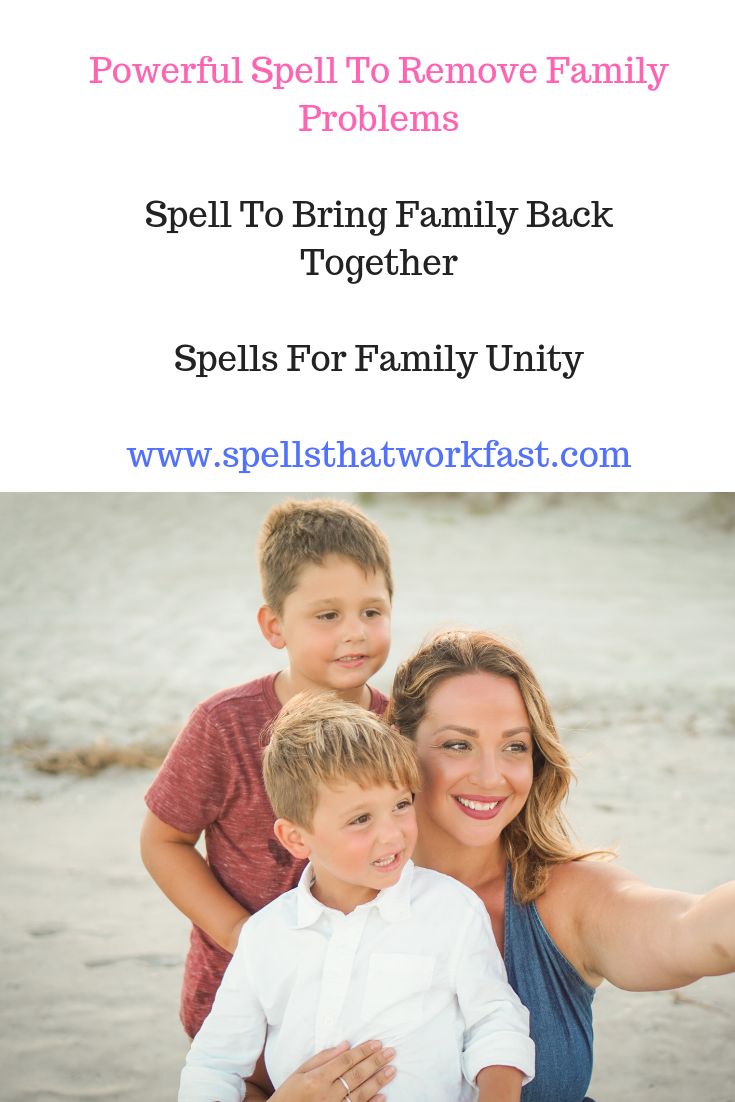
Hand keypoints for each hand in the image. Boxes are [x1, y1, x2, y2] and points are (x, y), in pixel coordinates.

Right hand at [265, 1041, 395, 1101]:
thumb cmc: (288, 1094)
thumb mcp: (299, 1072)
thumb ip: (322, 1058)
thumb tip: (345, 1045)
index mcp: (317, 1079)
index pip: (346, 1061)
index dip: (363, 1051)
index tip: (377, 1043)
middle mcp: (327, 1094)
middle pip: (356, 1075)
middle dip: (375, 1062)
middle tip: (391, 1052)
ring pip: (361, 1093)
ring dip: (378, 1081)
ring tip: (391, 1070)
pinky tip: (383, 1095)